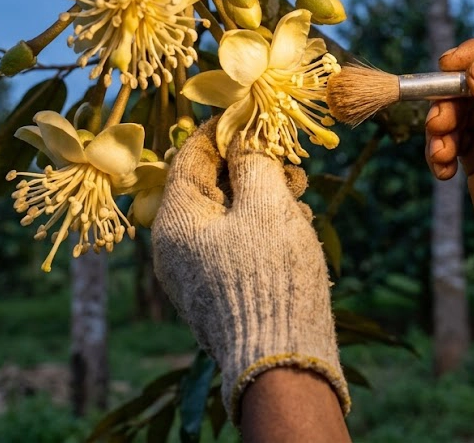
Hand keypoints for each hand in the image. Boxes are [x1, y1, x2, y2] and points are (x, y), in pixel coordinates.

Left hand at [152, 119, 348, 423]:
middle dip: (251, 167)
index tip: (253, 114)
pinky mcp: (216, 293)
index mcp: (176, 220)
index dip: (223, 129)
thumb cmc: (271, 275)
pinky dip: (261, 228)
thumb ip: (253, 161)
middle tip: (289, 163)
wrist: (281, 359)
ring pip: (226, 215)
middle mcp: (174, 246)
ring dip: (262, 197)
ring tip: (299, 196)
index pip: (191, 156)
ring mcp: (193, 273)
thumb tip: (243, 133)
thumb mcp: (267, 205)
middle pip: (210, 186)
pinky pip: (233, 244)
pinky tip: (293, 228)